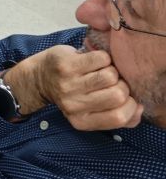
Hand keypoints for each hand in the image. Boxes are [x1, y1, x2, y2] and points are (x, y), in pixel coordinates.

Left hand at [3, 46, 142, 130]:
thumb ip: (117, 115)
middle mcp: (73, 106)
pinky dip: (102, 57)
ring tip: (99, 71)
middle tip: (110, 82)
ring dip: (111, 70)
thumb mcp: (90, 110)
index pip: (119, 117)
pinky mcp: (66, 66)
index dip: (131, 105)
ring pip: (110, 75)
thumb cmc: (71, 93)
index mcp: (81, 121)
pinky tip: (91, 61)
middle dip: (121, 85)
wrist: (38, 78)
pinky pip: (101, 58)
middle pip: (118, 94)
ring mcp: (68, 85)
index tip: (125, 97)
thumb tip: (139, 110)